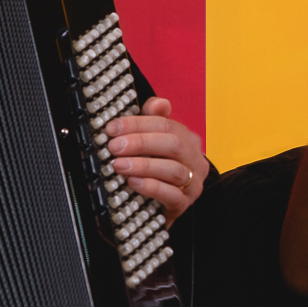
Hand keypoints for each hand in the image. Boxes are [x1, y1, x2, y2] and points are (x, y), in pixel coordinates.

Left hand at [103, 98, 207, 220]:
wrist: (166, 203)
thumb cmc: (159, 168)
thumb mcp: (156, 142)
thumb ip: (155, 120)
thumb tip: (159, 103)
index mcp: (188, 140)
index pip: (166, 124)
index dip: (137, 124)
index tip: (113, 128)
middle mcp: (194, 159)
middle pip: (173, 144)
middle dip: (140, 143)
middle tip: (114, 147)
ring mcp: (192, 183)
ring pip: (173, 170)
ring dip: (143, 166)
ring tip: (119, 165)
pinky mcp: (185, 204)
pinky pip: (171, 195)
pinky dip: (151, 187)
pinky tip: (133, 183)